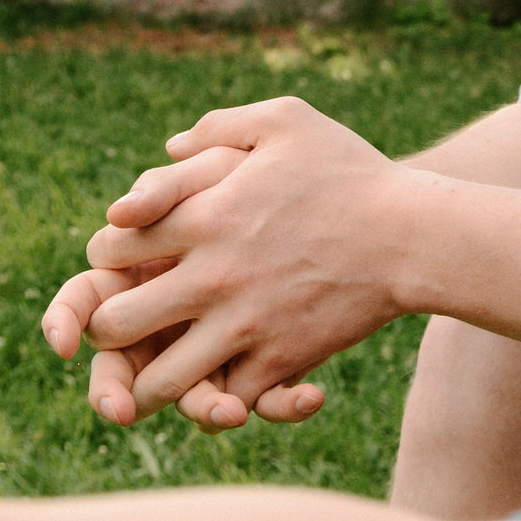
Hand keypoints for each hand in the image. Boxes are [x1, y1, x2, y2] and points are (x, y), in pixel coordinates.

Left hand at [43, 98, 408, 425]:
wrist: (414, 236)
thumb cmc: (350, 172)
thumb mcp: (286, 120)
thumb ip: (218, 126)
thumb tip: (169, 147)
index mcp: (203, 216)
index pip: (110, 248)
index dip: (106, 256)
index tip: (122, 261)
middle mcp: (212, 276)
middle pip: (115, 325)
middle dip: (107, 329)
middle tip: (124, 325)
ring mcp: (244, 326)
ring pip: (161, 381)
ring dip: (148, 380)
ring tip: (155, 372)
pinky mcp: (280, 362)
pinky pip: (225, 399)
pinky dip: (218, 398)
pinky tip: (223, 381)